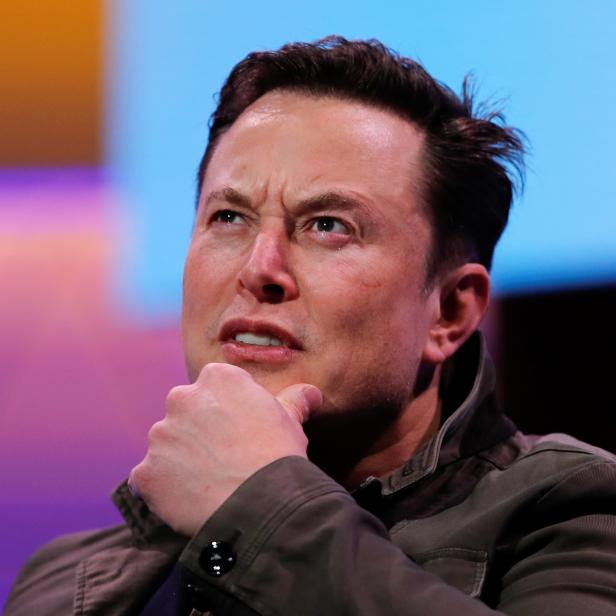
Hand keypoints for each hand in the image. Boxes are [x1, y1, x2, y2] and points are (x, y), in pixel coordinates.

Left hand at [129, 363, 321, 535]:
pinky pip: (148, 477)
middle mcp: (181, 398)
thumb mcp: (291, 420)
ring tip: (207, 481)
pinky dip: (163, 486)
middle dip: (198, 429)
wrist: (260, 503)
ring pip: (167, 443)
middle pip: (185, 411)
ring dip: (180, 457)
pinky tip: (188, 498)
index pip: (214, 386)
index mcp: (217, 378)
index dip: (226, 409)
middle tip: (222, 456)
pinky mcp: (145, 472)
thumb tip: (311, 392)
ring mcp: (160, 436)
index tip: (238, 429)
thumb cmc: (278, 454)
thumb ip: (295, 399)